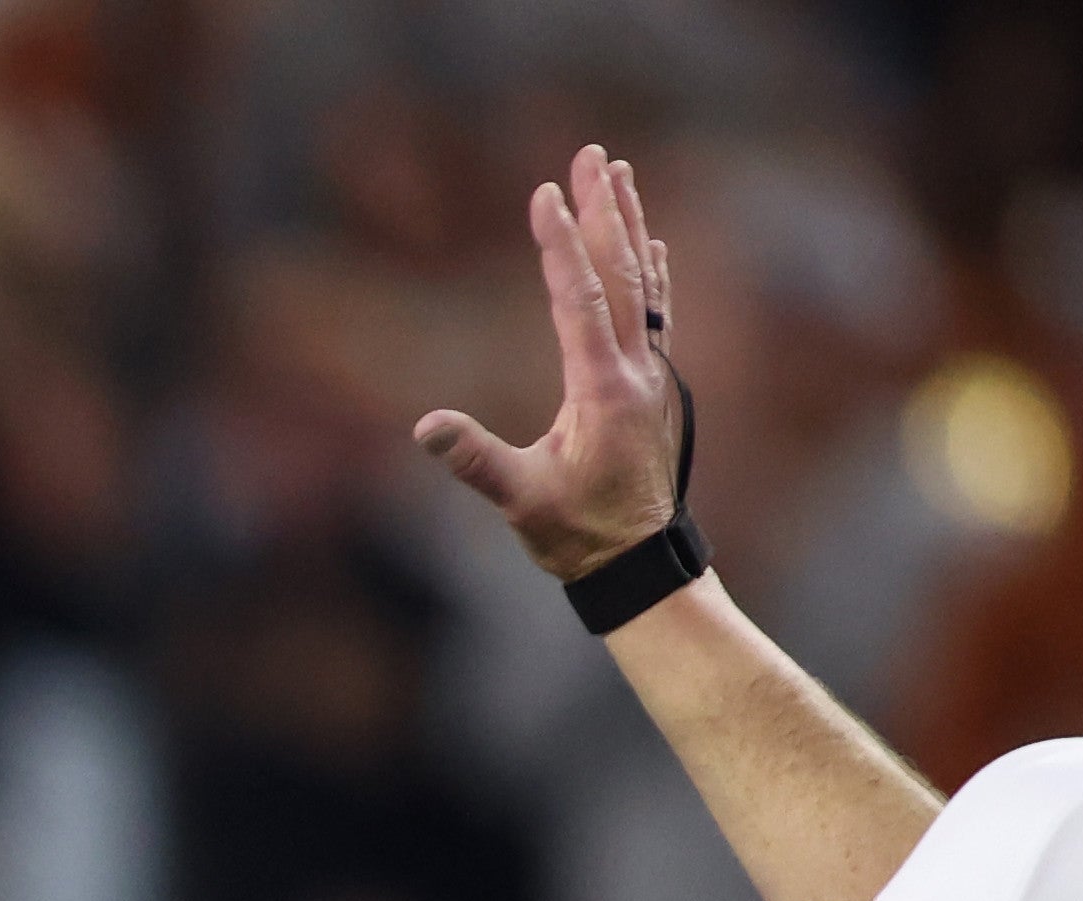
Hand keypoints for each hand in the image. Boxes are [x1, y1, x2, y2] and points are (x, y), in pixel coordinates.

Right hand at [409, 143, 688, 584]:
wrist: (639, 564)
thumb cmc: (577, 537)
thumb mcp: (519, 502)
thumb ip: (476, 460)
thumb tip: (425, 427)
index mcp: (602, 388)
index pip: (578, 298)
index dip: (559, 244)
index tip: (544, 193)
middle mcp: (636, 369)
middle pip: (621, 272)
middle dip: (604, 210)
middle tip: (593, 155)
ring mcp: (652, 374)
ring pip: (643, 283)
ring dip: (630, 226)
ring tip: (621, 175)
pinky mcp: (656, 386)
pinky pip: (657, 312)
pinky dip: (652, 271)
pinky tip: (653, 244)